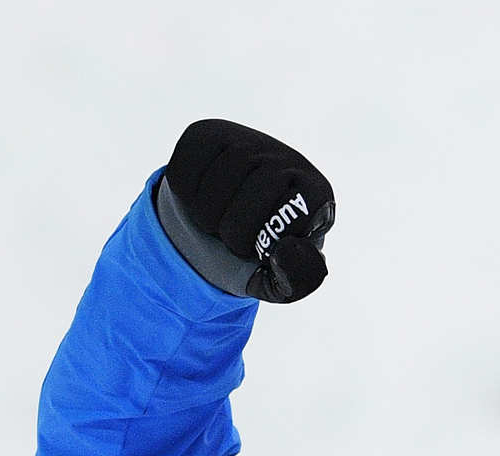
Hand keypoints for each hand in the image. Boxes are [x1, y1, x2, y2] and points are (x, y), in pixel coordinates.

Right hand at [160, 119, 334, 302]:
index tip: (262, 247)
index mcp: (315, 193)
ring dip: (205, 217)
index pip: (288, 216)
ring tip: (216, 220)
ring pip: (215, 183)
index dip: (262, 242)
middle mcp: (287, 158)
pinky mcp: (209, 132)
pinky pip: (185, 166)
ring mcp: (249, 140)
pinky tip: (199, 196)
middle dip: (232, 234)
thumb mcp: (282, 279)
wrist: (221, 229)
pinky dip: (183, 193)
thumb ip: (296, 278)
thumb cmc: (259, 254)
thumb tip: (286, 250)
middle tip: (234, 238)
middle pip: (249, 199)